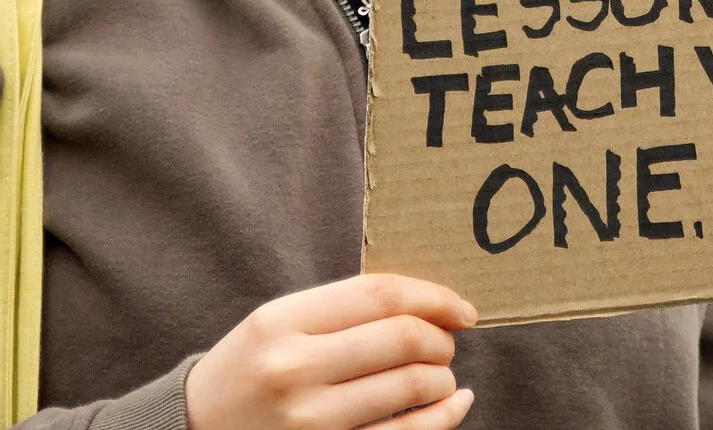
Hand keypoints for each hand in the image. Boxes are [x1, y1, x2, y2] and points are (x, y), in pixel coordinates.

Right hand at [185, 273, 478, 429]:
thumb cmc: (250, 370)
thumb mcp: (278, 324)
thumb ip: (344, 309)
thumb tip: (432, 308)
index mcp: (281, 323)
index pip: (379, 294)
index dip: (433, 297)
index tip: (462, 309)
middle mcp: (293, 370)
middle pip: (402, 338)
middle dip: (441, 340)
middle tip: (447, 344)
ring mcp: (309, 421)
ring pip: (411, 386)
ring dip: (444, 379)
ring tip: (440, 377)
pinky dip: (444, 418)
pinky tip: (456, 404)